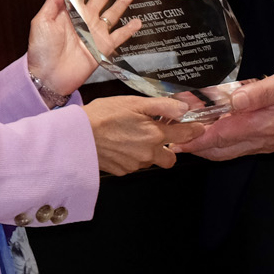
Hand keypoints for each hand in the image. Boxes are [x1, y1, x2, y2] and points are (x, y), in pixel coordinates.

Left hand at [26, 0, 142, 97]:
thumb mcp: (40, 23)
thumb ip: (51, 4)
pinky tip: (137, 21)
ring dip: (120, 3)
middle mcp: (83, 20)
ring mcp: (95, 33)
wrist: (48, 77)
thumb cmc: (40, 51)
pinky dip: (129, 29)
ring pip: (111, 14)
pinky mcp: (103, 47)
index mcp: (68, 13)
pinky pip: (119, 36)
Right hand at [82, 95, 203, 174]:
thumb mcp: (134, 102)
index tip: (196, 128)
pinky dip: (132, 156)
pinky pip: (135, 165)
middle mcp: (148, 153)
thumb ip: (162, 106)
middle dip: (168, 148)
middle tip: (158, 135)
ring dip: (148, 151)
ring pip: (151, 161)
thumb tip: (183, 108)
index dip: (193, 130)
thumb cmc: (103, 115)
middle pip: (171, 158)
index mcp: (154, 134)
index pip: (184, 135)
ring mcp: (135, 165)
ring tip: (132, 136)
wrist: (77, 136)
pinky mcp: (123, 171)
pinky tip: (121, 144)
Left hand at [171, 65, 273, 159]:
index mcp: (263, 125)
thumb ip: (261, 92)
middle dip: (191, 142)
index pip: (219, 136)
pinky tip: (208, 129)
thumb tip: (234, 100)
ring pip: (225, 150)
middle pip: (217, 148)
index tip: (171, 134)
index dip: (193, 136)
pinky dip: (218, 140)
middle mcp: (261, 139)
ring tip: (180, 131)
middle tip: (166, 133)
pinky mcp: (267, 139)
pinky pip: (236, 145)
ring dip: (202, 142)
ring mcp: (264, 142)